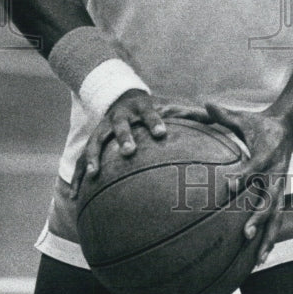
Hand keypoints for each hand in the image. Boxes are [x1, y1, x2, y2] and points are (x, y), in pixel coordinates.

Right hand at [70, 89, 210, 197]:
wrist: (120, 96)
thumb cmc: (150, 108)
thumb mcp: (168, 106)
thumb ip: (190, 115)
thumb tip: (217, 119)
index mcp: (141, 109)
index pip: (151, 114)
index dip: (155, 122)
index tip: (162, 133)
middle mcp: (120, 118)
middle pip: (121, 127)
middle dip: (124, 138)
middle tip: (129, 151)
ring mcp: (103, 129)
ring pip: (96, 142)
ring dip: (94, 158)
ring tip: (94, 175)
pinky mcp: (93, 142)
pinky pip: (82, 161)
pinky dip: (78, 177)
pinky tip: (75, 197)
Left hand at [205, 102, 292, 265]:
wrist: (287, 128)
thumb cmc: (259, 124)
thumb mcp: (243, 118)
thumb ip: (224, 115)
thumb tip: (206, 103)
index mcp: (267, 154)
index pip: (255, 167)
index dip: (244, 176)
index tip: (229, 186)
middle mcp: (276, 174)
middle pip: (270, 199)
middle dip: (259, 217)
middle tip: (245, 233)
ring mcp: (280, 188)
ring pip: (276, 217)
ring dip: (268, 238)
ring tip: (259, 260)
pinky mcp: (280, 196)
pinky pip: (276, 220)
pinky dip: (270, 239)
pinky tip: (260, 259)